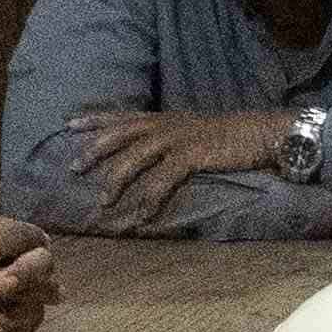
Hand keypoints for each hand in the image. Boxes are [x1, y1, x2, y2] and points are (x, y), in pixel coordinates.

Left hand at [57, 106, 293, 231]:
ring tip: (103, 202)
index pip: (122, 115)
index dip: (94, 119)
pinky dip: (150, 199)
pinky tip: (141, 216)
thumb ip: (171, 141)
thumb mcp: (194, 132)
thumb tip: (153, 156)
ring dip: (116, 180)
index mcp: (165, 118)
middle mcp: (166, 124)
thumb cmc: (231, 137)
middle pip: (120, 134)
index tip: (68, 123)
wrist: (263, 132)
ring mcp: (178, 138)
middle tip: (73, 169)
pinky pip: (163, 179)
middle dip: (94, 151)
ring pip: (135, 156)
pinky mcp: (193, 154)